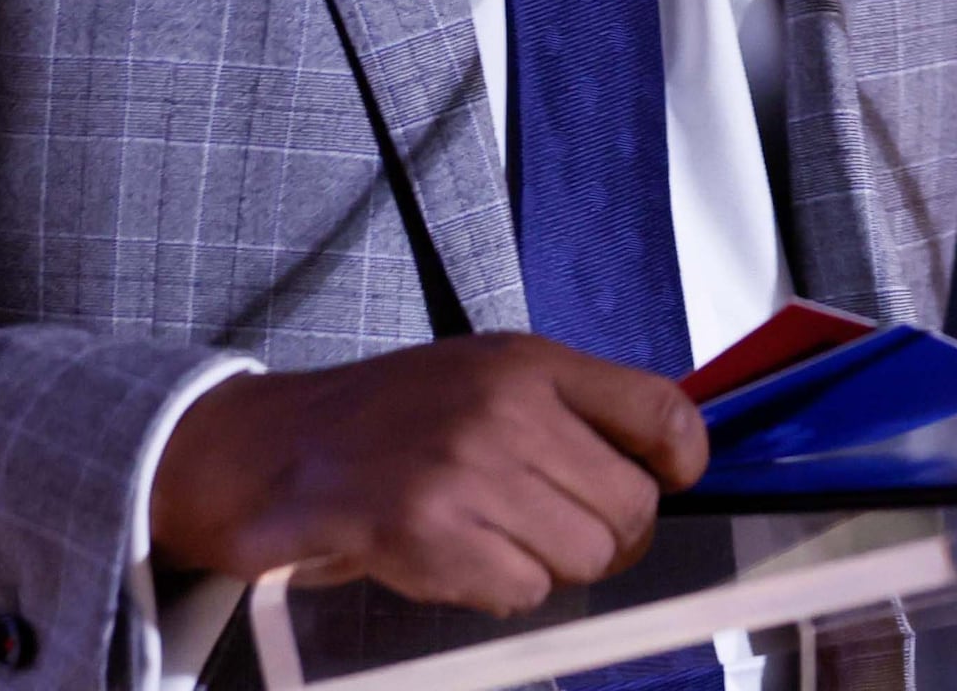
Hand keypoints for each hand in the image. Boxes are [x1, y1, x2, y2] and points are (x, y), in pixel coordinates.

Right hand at [148, 333, 707, 609]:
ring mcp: (468, 476)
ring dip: (551, 564)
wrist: (273, 448)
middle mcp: (506, 412)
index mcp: (529, 364)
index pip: (661, 412)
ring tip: (498, 536)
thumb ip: (569, 407)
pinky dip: (500, 588)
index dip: (682, 461)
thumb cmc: (392, 417)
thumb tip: (661, 462)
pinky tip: (458, 555)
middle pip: (632, 508)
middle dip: (611, 535)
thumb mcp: (486, 375)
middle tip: (564, 528)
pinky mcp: (430, 536)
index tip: (668, 479)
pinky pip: (523, 592)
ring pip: (583, 558)